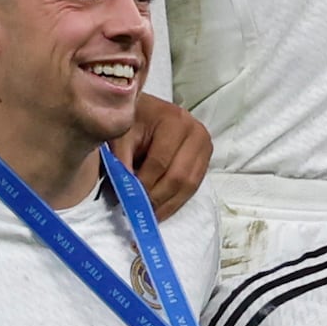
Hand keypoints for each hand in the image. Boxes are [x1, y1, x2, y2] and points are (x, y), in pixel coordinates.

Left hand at [122, 89, 213, 213]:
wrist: (146, 110)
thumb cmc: (132, 121)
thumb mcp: (121, 136)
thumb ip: (121, 161)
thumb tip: (126, 194)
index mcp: (174, 121)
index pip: (160, 162)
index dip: (144, 184)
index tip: (128, 200)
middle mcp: (196, 132)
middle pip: (179, 176)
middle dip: (157, 198)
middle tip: (139, 212)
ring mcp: (204, 146)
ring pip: (189, 185)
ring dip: (168, 204)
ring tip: (149, 216)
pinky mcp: (205, 159)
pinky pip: (194, 186)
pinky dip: (176, 201)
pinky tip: (161, 209)